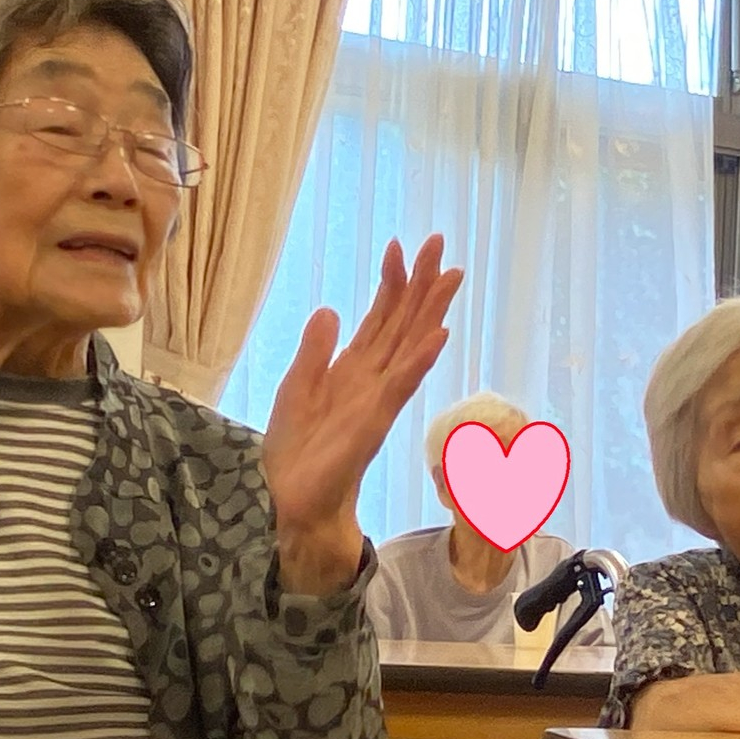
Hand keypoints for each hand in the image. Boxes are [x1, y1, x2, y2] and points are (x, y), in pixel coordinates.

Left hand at [263, 236, 462, 593]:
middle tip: (439, 244)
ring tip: (449, 276)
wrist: (290, 495)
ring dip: (430, 311)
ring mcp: (378, 399)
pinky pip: (401, 385)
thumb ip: (316, 350)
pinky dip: (419, 360)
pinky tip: (438, 336)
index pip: (380, 318)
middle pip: (403, 324)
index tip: (399, 246)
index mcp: (354, 369)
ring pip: (411, 346)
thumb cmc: (296, 448)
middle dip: (421, 285)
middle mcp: (374, 379)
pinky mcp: (374, 420)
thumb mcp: (297, 386)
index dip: (391, 283)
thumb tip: (331, 309)